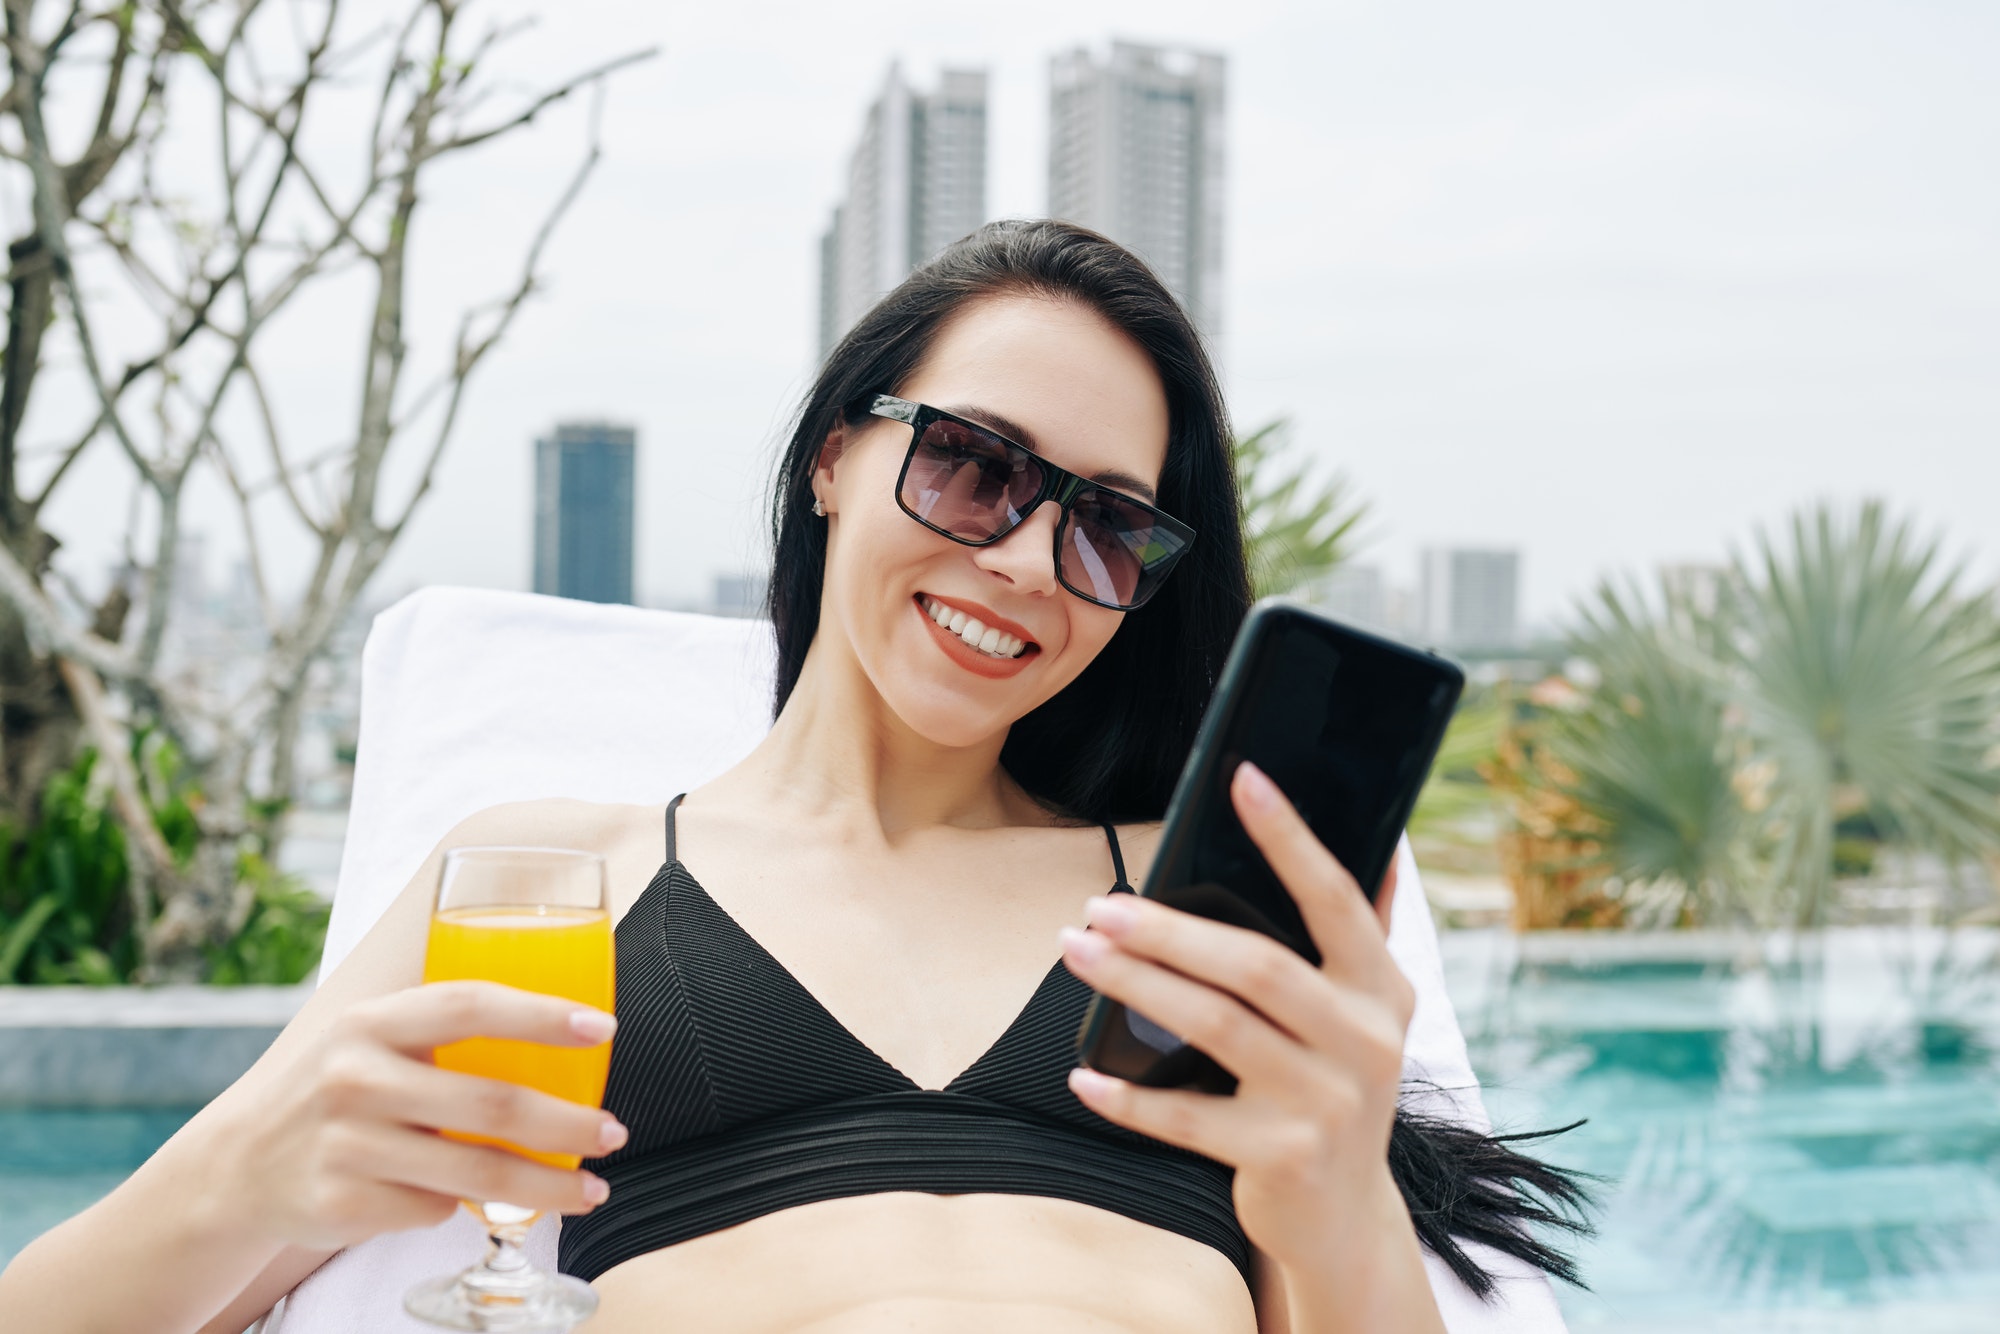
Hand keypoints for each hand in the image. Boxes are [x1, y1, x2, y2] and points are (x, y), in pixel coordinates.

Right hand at [205, 982, 625, 1249]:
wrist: (235, 1168)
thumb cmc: (334, 1093)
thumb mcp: (369, 1042)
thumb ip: (440, 1033)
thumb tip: (559, 1030)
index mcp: (370, 1023)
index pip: (468, 1005)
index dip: (540, 1015)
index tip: (602, 1028)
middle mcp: (354, 1079)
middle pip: (489, 1105)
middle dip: (567, 1125)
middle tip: (613, 1134)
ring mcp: (346, 1146)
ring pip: (474, 1174)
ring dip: (546, 1187)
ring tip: (592, 1188)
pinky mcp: (342, 1204)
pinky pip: (433, 1209)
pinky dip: (458, 1206)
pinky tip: (460, 1200)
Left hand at [1059, 761, 1414, 1270]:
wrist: (1343, 1219)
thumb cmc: (1331, 1089)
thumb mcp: (1363, 1014)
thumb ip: (1361, 936)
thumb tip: (1382, 842)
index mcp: (1384, 988)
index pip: (1336, 898)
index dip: (1290, 837)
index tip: (1242, 777)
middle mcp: (1366, 1040)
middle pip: (1255, 964)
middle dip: (1169, 929)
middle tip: (1100, 906)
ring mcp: (1327, 1102)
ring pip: (1216, 1026)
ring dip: (1136, 985)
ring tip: (1078, 952)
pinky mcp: (1283, 1156)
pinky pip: (1186, 1115)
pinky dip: (1129, 1095)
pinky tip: (1085, 1073)